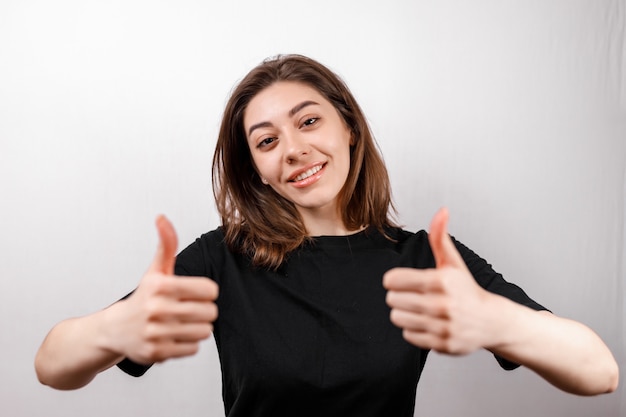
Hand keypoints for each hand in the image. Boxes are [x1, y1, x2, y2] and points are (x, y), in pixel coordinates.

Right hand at [105, 215, 218, 363]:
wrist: (116, 329)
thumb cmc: (144, 297)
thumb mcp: (156, 270)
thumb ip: (166, 244)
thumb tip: (162, 218)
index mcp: (161, 286)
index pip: (210, 290)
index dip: (206, 292)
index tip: (193, 294)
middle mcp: (157, 309)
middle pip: (210, 312)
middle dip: (203, 312)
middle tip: (187, 310)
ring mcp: (156, 332)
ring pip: (204, 332)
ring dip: (197, 328)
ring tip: (181, 323)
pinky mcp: (157, 353)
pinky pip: (193, 349)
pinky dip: (187, 344)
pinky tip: (173, 337)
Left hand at [383, 208, 494, 354]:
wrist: (491, 321)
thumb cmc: (466, 289)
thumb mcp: (453, 262)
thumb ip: (440, 237)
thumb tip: (441, 211)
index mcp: (440, 280)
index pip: (392, 280)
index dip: (395, 280)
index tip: (404, 281)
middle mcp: (441, 304)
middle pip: (392, 300)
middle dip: (400, 297)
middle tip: (416, 296)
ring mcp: (442, 326)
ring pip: (397, 318)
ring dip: (404, 313)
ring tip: (420, 309)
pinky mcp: (441, 344)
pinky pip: (408, 336)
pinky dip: (414, 330)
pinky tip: (428, 323)